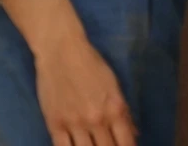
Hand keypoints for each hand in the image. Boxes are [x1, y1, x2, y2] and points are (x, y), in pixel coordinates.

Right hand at [0, 0, 136, 144]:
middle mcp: (96, 119)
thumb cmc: (92, 64)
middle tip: (109, 145)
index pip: (126, 142)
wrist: (62, 51)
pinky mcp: (54, 124)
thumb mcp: (114, 85)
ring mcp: (74, 123)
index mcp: (115, 108)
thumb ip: (124, 112)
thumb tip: (133, 134)